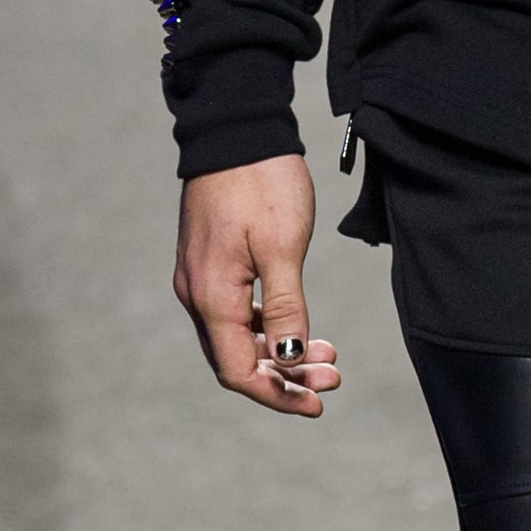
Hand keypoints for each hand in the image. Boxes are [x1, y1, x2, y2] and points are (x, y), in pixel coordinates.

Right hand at [174, 155, 340, 416]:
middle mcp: (196, 294)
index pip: (238, 370)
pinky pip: (235, 313)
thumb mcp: (282, 246)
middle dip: (286, 377)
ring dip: (281, 353)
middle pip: (237, 360)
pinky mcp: (210, 263)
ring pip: (238, 338)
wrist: (237, 128)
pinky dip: (269, 327)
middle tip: (334, 375)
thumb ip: (284, 306)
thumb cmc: (262, 182)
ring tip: (328, 353)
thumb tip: (286, 358)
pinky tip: (299, 326)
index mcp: (211, 296)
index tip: (319, 402)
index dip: (278, 395)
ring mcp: (199, 278)